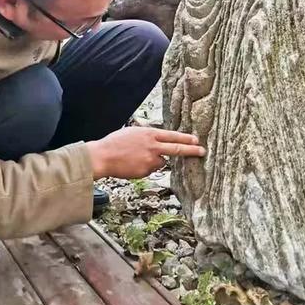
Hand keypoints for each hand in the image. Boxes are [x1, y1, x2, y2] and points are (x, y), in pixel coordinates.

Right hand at [86, 127, 204, 179]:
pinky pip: (150, 170)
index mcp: (149, 134)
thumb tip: (159, 141)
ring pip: (161, 162)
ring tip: (136, 158)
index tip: (196, 140)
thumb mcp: (134, 133)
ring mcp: (150, 160)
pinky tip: (133, 164)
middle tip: (202, 151)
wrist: (102, 156)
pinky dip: (145, 168)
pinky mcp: (145, 171)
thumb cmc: (115, 143)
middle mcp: (152, 146)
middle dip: (191, 150)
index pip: (172, 135)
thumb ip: (148, 137)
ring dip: (154, 161)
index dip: (186, 138)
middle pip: (176, 149)